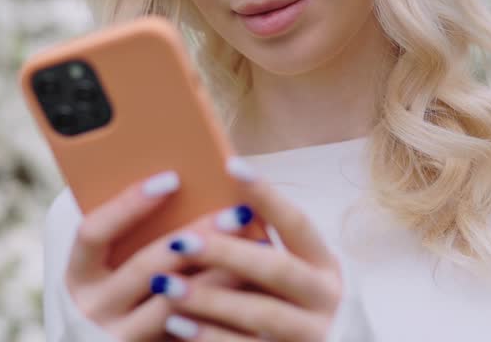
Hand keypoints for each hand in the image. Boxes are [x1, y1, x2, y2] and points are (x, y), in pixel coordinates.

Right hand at [64, 170, 253, 340]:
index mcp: (78, 275)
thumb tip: (187, 187)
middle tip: (238, 212)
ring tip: (257, 249)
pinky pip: (190, 334)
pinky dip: (222, 311)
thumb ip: (136, 237)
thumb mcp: (114, 267)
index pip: (93, 232)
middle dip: (196, 236)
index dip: (128, 204)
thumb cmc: (122, 296)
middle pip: (145, 267)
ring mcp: (119, 337)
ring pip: (175, 305)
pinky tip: (253, 291)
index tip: (172, 178)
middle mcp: (92, 308)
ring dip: (219, 275)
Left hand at [148, 158, 342, 340]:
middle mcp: (324, 299)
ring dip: (209, 298)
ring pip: (260, 313)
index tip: (230, 165)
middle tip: (179, 242)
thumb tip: (208, 193)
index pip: (296, 222)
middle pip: (275, 269)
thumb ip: (253, 242)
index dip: (266, 194)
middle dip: (225, 253)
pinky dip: (208, 336)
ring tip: (165, 286)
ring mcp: (309, 335)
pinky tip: (175, 324)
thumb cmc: (277, 301)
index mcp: (322, 264)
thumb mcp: (279, 273)